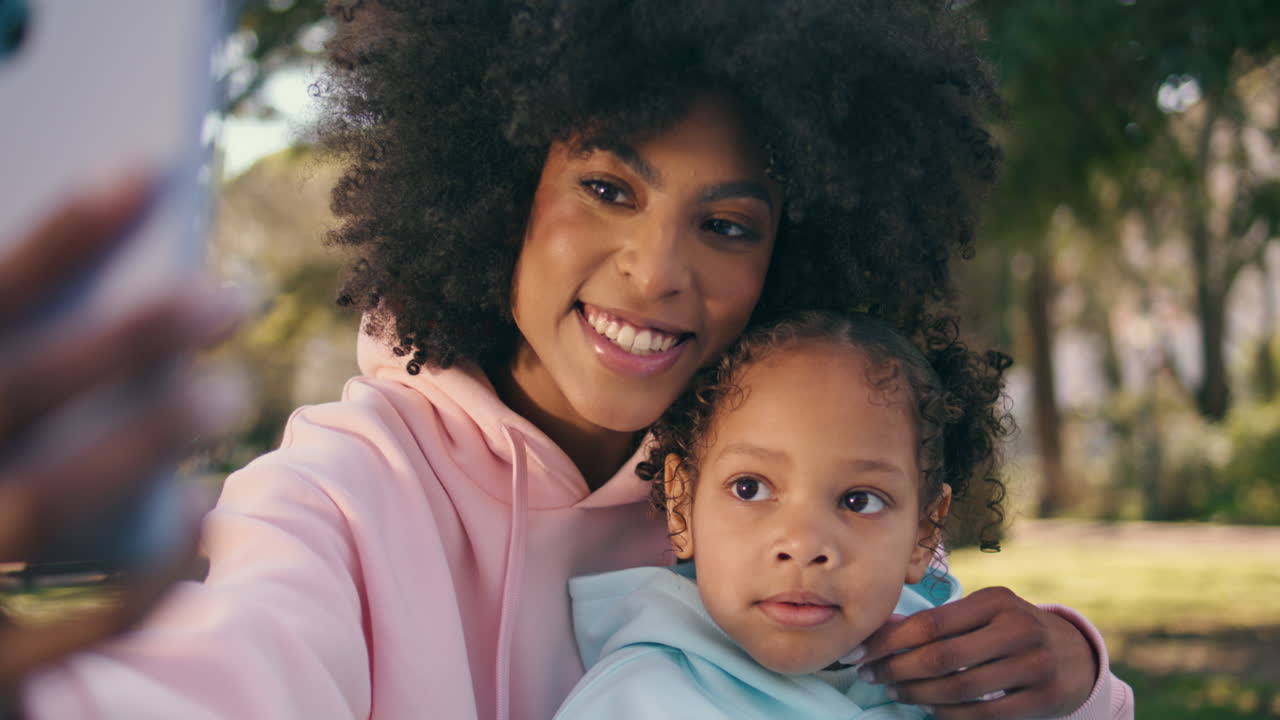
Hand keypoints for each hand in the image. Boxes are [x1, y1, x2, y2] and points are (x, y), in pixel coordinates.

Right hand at [0, 176, 243, 701]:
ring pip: (38, 498)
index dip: (66, 234)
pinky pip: (73, 619)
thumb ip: (45, 340)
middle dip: (122, 333)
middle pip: (18, 387)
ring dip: (138, 437)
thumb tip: (149, 259)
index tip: (151, 165)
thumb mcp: (3, 396)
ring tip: (226, 390)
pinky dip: (140, 571)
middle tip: (230, 294)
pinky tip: (198, 516)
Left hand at [855, 586, 1096, 719]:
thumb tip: (880, 627)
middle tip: (870, 676)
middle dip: (896, 669)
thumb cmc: (1011, 629)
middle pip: (941, 657)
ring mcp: (1034, 665)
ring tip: (895, 692)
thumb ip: (936, 620)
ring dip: (918, 694)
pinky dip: (950, 714)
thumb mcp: (982, 613)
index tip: (859, 653)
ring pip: (959, 688)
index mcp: (995, 601)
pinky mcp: (1043, 698)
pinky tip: (930, 709)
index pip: (930, 623)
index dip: (888, 641)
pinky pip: (984, 714)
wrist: (1076, 655)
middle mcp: (1017, 628)